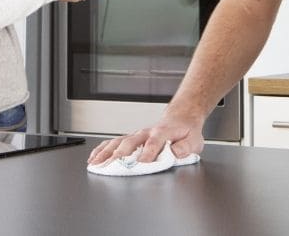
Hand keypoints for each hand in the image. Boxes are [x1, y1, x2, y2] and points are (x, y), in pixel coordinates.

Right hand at [87, 115, 203, 164]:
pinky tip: (94, 158)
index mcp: (163, 132)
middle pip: (130, 143)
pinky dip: (102, 150)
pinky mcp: (130, 139)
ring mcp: (137, 135)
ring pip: (118, 143)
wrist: (181, 119)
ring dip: (106, 153)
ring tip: (95, 164)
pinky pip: (113, 143)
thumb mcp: (194, 140)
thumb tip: (175, 153)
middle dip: (119, 156)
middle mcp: (146, 133)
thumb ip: (185, 147)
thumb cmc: (186, 132)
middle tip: (110, 167)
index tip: (141, 163)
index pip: (154, 142)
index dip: (147, 152)